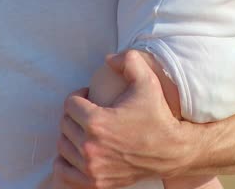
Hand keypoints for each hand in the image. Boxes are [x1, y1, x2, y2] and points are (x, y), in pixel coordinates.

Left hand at [53, 52, 193, 187]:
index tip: (90, 96)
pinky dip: (66, 160)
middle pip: (65, 124)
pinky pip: (64, 170)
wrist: (171, 152)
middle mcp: (90, 147)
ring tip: (86, 129)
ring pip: (63, 146)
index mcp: (96, 122)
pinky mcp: (95, 181)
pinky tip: (79, 150)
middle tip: (89, 111)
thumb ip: (128, 60)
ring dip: (71, 135)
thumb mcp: (147, 81)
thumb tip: (109, 58)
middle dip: (75, 114)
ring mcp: (91, 167)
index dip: (80, 95)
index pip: (70, 104)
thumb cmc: (157, 116)